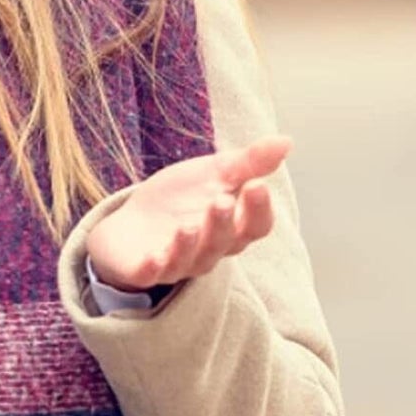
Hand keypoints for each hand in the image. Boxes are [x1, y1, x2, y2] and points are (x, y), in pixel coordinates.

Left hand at [86, 136, 289, 292]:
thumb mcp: (212, 175)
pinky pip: (151, 274)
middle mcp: (209, 251)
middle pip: (223, 242)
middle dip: (222, 223)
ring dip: (190, 244)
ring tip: (188, 225)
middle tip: (222, 200)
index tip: (257, 185)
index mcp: (231, 229)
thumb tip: (286, 141)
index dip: (258, 209)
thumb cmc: (178, 201)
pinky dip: (153, 268)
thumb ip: (248, 163)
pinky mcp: (144, 270)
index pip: (254, 225)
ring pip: (191, 259)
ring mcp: (177, 263)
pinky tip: (153, 258)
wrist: (129, 223)